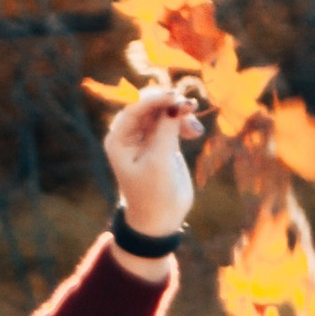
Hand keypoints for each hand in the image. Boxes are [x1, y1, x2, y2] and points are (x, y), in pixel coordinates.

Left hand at [104, 80, 199, 242]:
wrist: (160, 219)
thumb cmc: (154, 194)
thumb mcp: (159, 162)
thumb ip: (166, 131)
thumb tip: (176, 104)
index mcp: (119, 140)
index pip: (134, 111)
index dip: (154, 100)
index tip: (174, 96)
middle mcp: (129, 135)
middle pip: (150, 107)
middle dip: (170, 104)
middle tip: (190, 106)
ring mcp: (146, 137)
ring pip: (163, 112)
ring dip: (180, 114)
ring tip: (195, 128)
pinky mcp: (162, 142)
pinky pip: (173, 122)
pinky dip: (184, 123)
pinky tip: (196, 132)